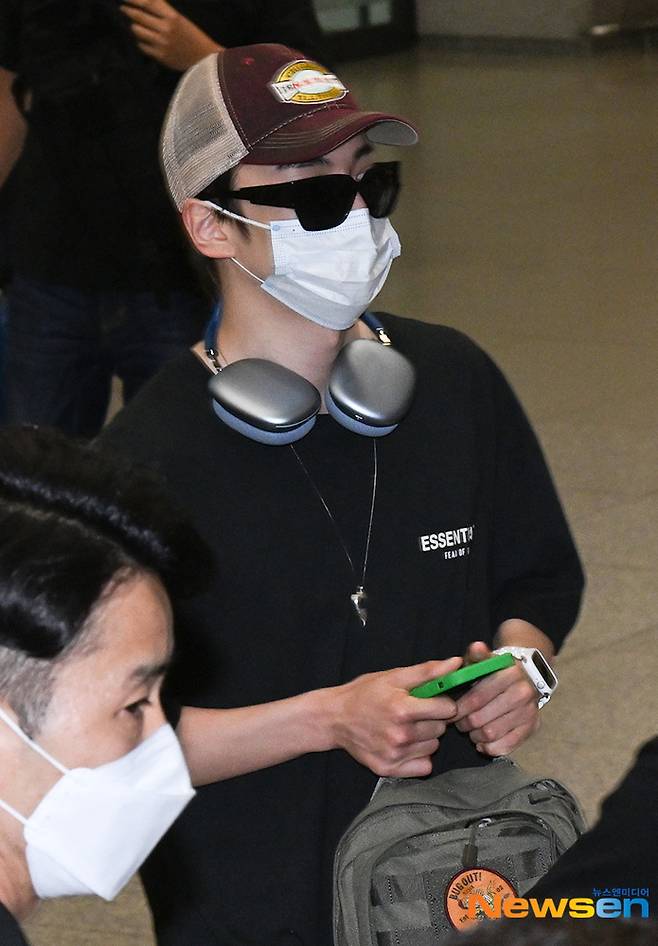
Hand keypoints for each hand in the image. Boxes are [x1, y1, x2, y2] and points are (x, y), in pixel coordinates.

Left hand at [120, 0, 220, 70]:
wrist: (205, 59)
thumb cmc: (193, 37)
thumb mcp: (180, 20)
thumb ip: (163, 12)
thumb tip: (145, 4)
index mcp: (173, 17)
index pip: (148, 3)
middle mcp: (166, 29)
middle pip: (139, 16)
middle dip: (128, 11)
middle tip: (123, 9)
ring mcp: (162, 44)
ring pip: (137, 31)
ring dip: (135, 27)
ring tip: (136, 26)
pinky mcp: (160, 56)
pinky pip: (142, 46)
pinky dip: (141, 42)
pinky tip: (144, 40)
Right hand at [329, 658, 462, 777]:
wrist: (334, 718)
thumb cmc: (365, 693)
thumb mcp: (394, 676)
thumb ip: (428, 671)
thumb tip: (456, 663)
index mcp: (402, 709)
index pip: (447, 710)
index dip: (443, 703)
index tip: (432, 700)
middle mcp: (400, 735)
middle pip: (441, 729)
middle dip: (432, 719)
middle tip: (414, 713)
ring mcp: (394, 755)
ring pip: (433, 747)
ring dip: (426, 738)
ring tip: (407, 727)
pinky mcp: (389, 770)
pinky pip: (424, 766)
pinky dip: (419, 756)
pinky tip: (405, 745)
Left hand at [452, 641, 539, 756]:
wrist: (525, 676)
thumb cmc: (495, 670)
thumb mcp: (484, 658)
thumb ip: (477, 655)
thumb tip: (477, 647)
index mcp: (510, 673)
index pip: (477, 697)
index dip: (459, 708)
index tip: (450, 711)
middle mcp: (523, 692)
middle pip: (481, 718)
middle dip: (464, 723)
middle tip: (458, 723)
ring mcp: (529, 711)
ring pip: (491, 734)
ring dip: (475, 736)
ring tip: (470, 730)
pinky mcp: (532, 726)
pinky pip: (507, 745)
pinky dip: (491, 748)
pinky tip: (482, 742)